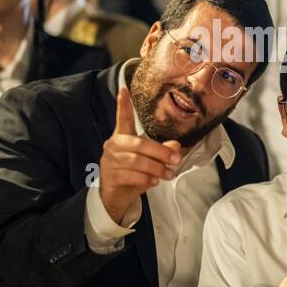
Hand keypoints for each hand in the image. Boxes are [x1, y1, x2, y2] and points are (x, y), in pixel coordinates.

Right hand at [98, 87, 181, 223]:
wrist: (116, 196)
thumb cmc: (132, 174)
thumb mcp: (149, 160)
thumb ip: (162, 151)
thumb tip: (176, 146)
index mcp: (122, 137)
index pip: (123, 118)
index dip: (123, 105)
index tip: (124, 89)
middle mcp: (114, 145)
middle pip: (140, 144)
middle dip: (161, 152)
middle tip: (176, 159)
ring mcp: (110, 161)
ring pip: (137, 161)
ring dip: (156, 168)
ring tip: (169, 174)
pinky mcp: (111, 176)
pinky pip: (132, 175)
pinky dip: (146, 179)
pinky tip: (154, 181)